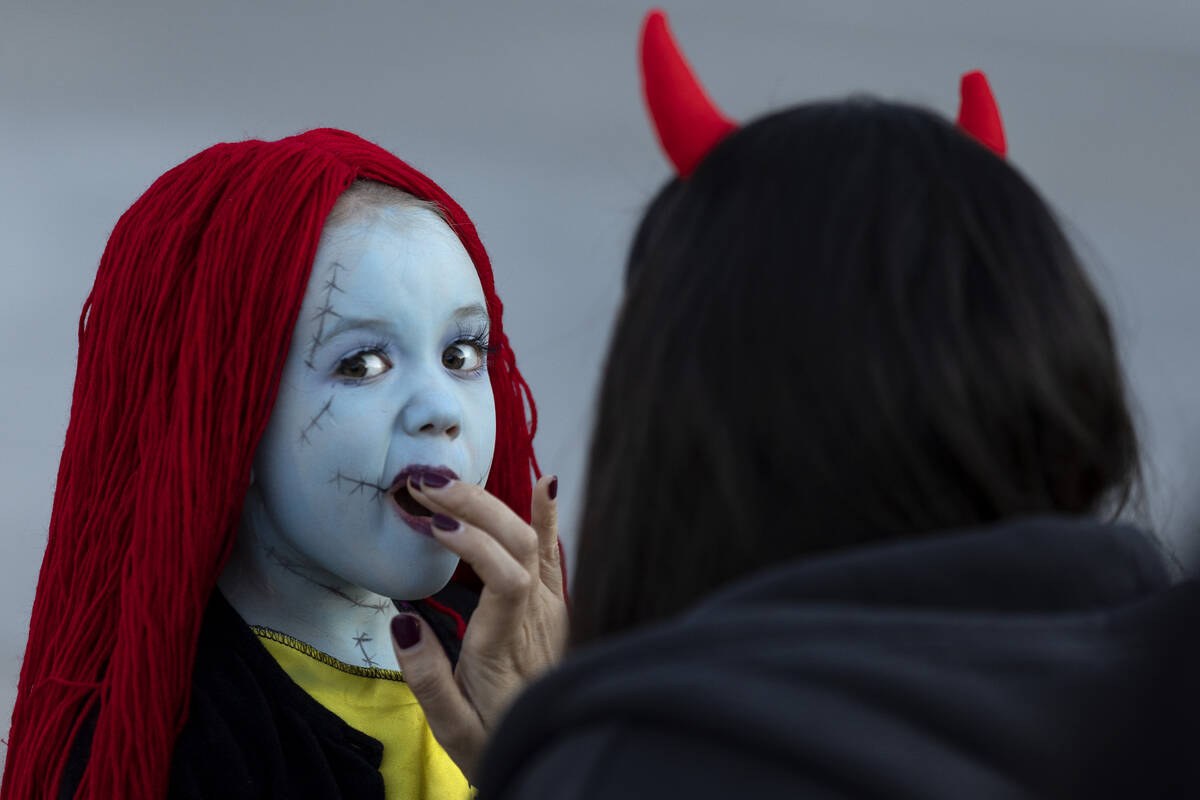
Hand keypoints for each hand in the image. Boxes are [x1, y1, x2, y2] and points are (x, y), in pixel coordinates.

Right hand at [390, 474, 567, 780]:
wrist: (548, 744)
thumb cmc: (493, 736)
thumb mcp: (451, 726)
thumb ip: (427, 677)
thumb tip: (403, 621)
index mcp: (505, 644)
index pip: (504, 577)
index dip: (474, 542)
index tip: (432, 522)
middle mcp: (534, 616)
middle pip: (516, 543)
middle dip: (470, 505)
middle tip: (423, 484)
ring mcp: (548, 606)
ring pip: (529, 539)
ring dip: (488, 504)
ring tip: (445, 481)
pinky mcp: (552, 603)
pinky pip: (551, 551)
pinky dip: (546, 515)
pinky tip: (544, 483)